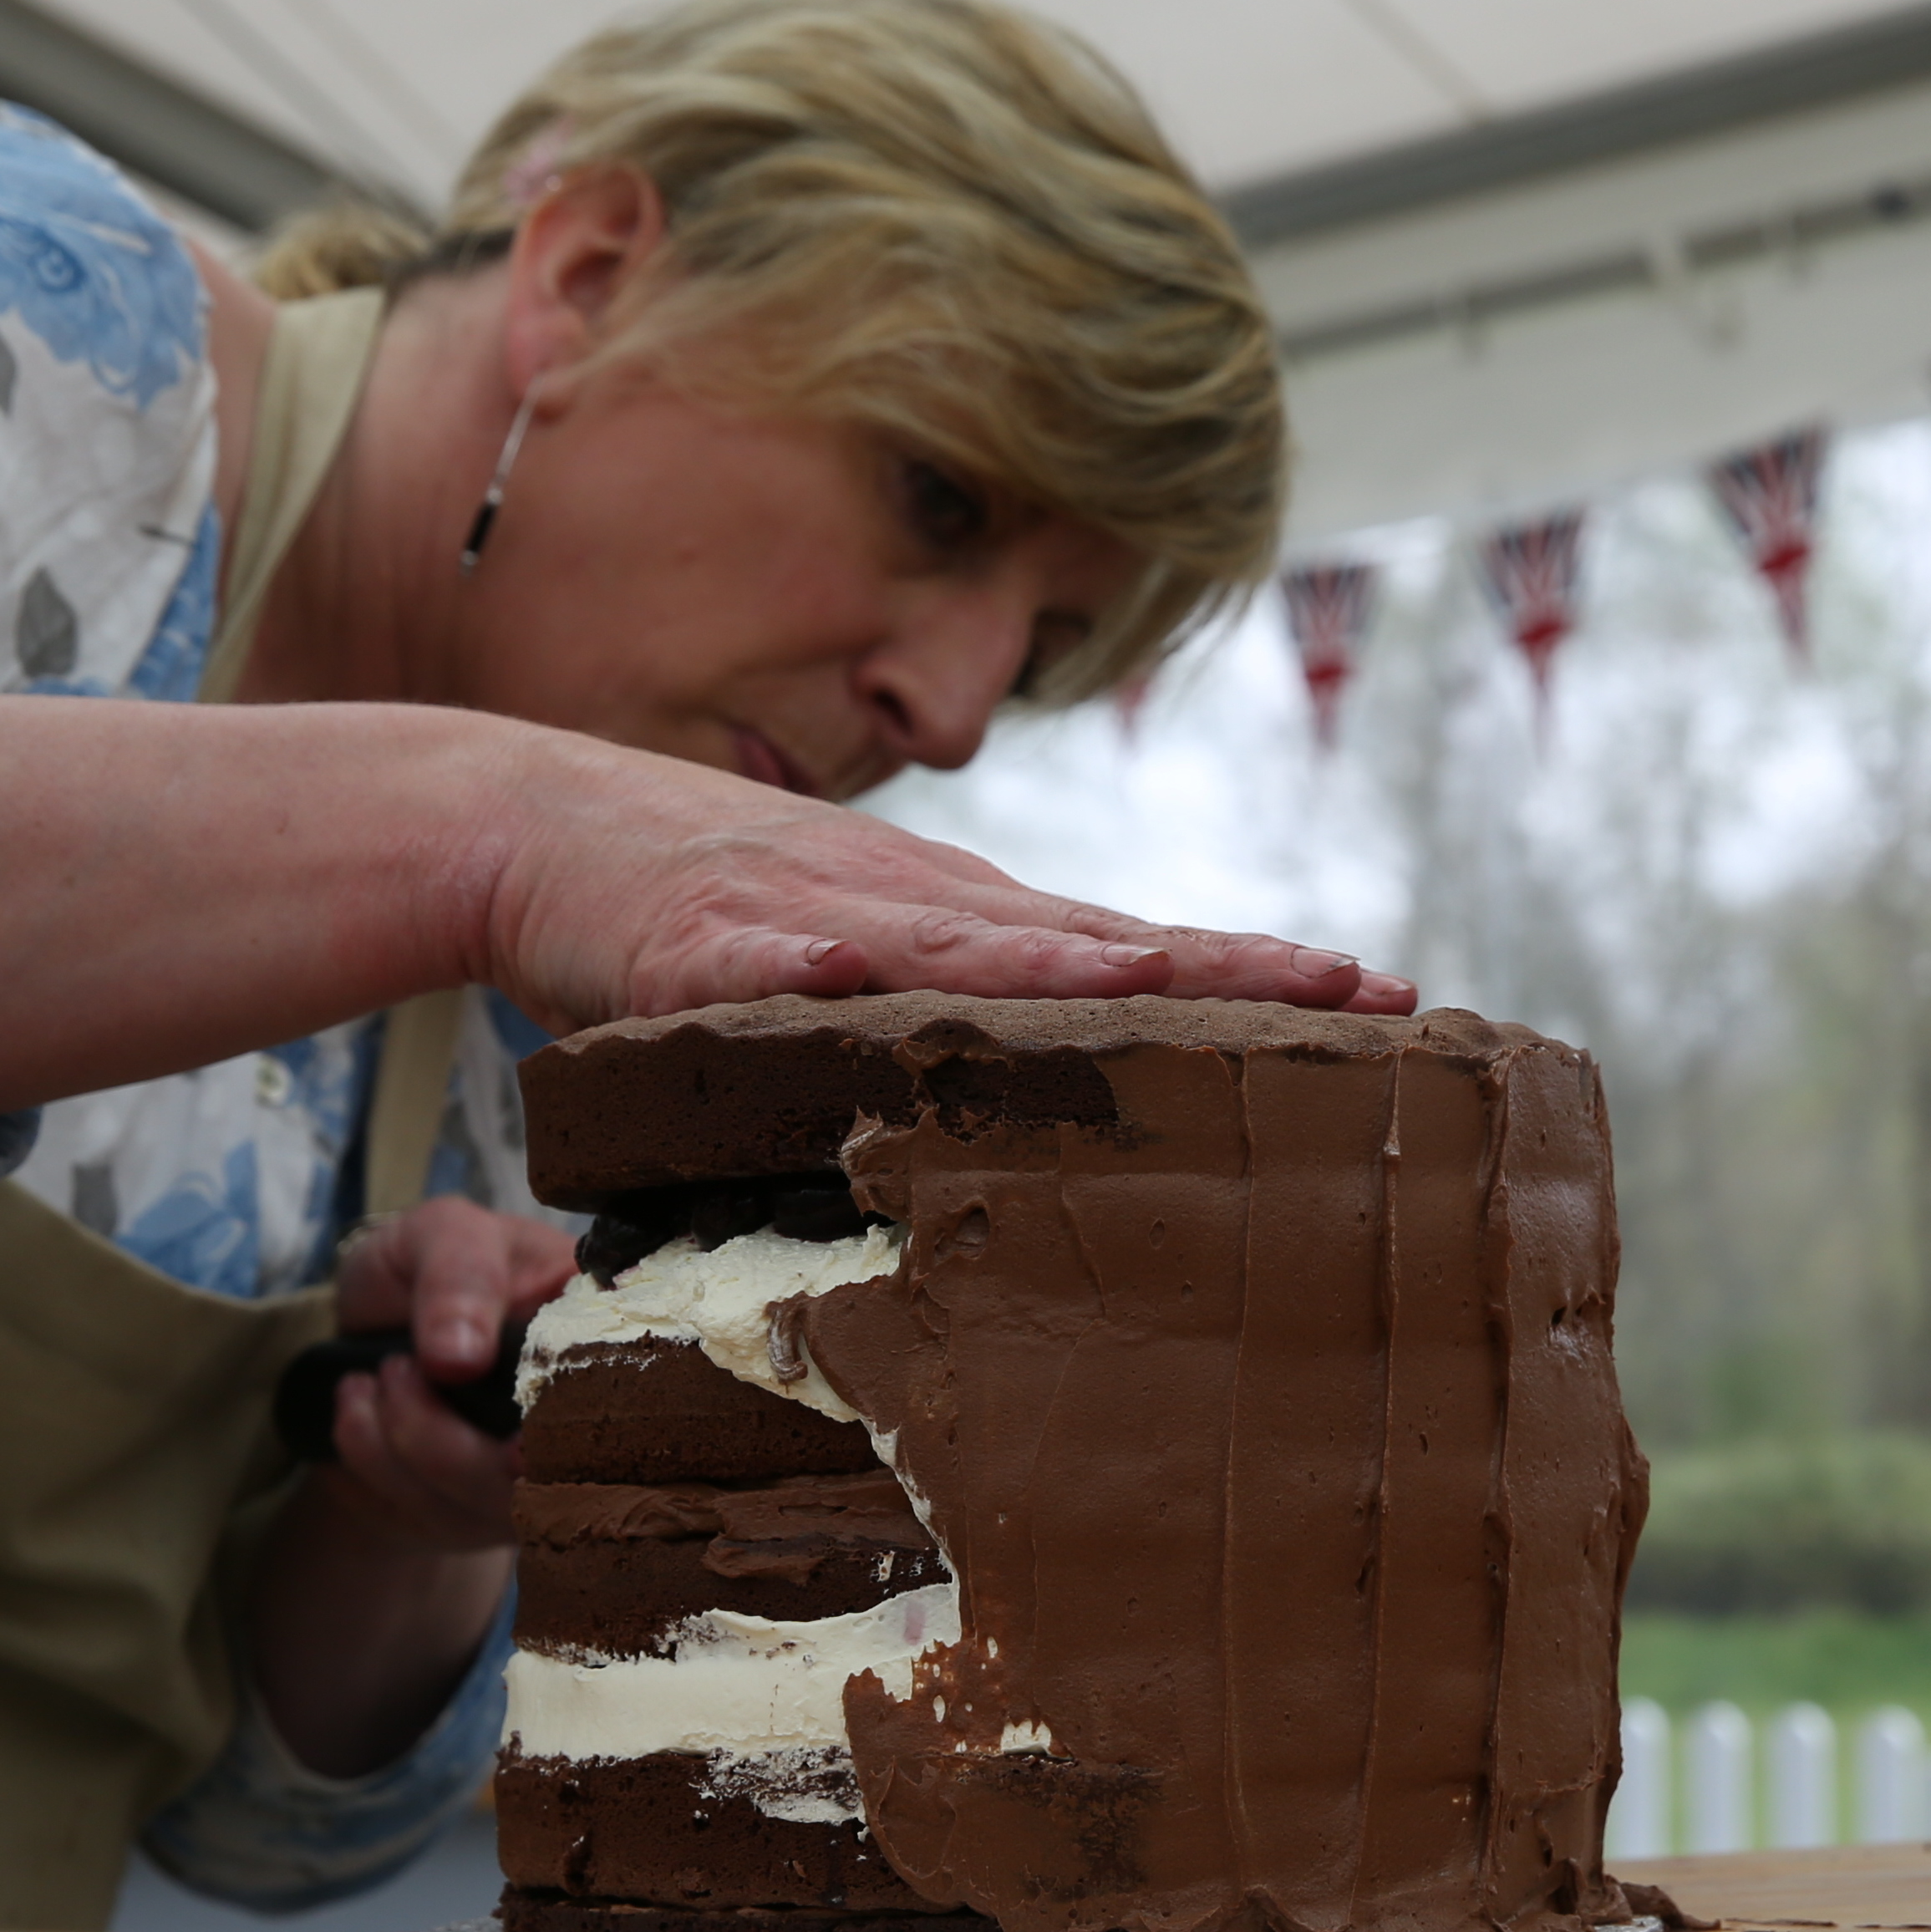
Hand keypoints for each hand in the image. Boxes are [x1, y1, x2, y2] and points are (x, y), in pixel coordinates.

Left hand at [306, 1197, 580, 1550]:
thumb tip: (462, 1360)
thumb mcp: (440, 1234)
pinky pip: (432, 1513)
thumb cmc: (424, 1274)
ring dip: (402, 1434)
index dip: (563, 1392)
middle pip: (556, 1463)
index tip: (480, 1376)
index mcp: (608, 1329)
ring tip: (378, 1375)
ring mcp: (542, 1478)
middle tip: (397, 1365)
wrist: (361, 1341)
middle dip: (449, 1424)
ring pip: (485, 1497)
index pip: (633, 1380)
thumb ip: (461, 1271)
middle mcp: (592, 1414)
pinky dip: (373, 1458)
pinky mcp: (486, 1520)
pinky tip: (361, 1410)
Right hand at [467, 722, 1419, 1027]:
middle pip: (1090, 940)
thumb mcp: (868, 971)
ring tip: (1152, 979)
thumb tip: (1085, 1106)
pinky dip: (801, 962)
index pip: (1137, 949)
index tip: (1387, 994)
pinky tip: (842, 971)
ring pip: (948, 942)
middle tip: (1356, 987)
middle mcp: (914, 904)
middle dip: (1221, 964)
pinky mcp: (695, 939)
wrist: (543, 825)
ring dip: (1049, 965)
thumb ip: (963, 1029)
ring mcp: (809, 910)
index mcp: (963, 923)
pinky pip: (753, 961)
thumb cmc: (716, 917)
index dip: (1255, 970)